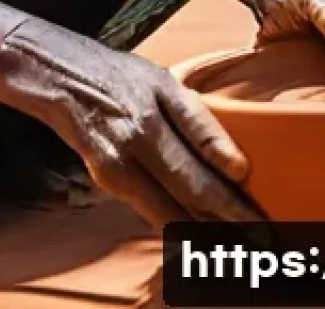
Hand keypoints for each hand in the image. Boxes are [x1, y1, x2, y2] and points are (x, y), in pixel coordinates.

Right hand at [0, 20, 265, 231]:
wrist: (63, 76)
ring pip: (170, 209)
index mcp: (161, 100)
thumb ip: (198, 119)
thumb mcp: (163, 79)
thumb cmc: (120, 76)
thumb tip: (235, 164)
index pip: (209, 151)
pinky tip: (195, 238)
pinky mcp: (105, 177)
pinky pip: (149, 209)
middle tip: (261, 239)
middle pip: (193, 187)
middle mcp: (141, 133)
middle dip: (231, 219)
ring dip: (204, 232)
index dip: (235, 187)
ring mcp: (119, 159)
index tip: (262, 213)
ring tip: (234, 248)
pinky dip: (174, 226)